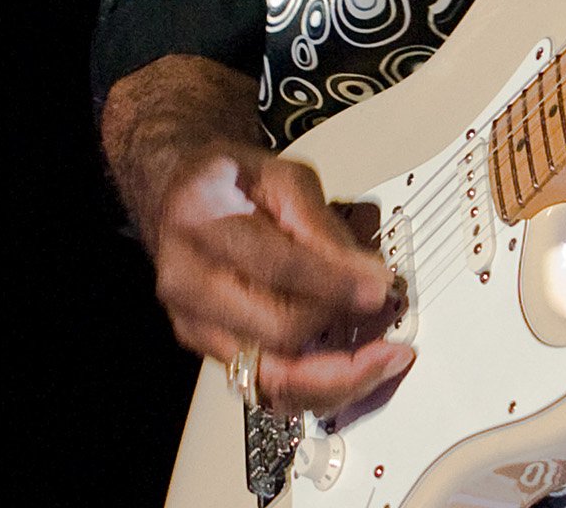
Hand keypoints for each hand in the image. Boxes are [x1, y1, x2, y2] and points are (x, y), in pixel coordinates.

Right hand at [104, 58, 414, 416]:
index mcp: (204, 221)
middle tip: (387, 327)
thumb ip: (324, 227)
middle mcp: (189, 281)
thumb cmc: (232, 182)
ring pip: (270, 379)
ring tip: (380, 363)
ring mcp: (194, 324)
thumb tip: (369, 276)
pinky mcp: (207, 350)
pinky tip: (350, 371)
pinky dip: (314, 387)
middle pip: (276, 331)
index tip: (379, 289)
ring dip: (334, 379)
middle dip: (341, 333)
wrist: (178, 195)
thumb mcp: (283, 178)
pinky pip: (265, 387)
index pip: (277, 266)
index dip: (335, 284)